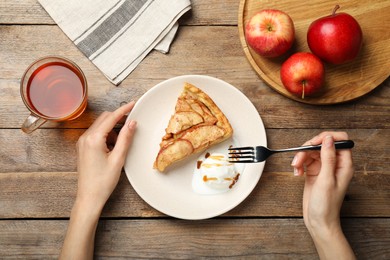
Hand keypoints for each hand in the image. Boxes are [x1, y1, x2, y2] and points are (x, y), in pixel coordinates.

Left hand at [75, 101, 136, 211]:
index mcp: (93, 139)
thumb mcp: (118, 158)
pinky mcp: (83, 148)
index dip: (124, 110)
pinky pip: (96, 135)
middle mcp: (85, 138)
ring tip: (120, 145)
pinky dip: (106, 136)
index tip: (133, 104)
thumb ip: (125, 138)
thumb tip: (132, 123)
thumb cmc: (102, 181)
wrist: (89, 197)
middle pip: (104, 119)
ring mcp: (82, 143)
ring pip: (100, 126)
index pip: (111, 117)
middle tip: (131, 123)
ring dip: (112, 129)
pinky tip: (113, 148)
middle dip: (118, 119)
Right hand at [291, 131, 354, 258]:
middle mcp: (334, 164)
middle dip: (308, 148)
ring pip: (311, 152)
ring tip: (296, 167)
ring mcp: (323, 168)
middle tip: (300, 156)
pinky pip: (305, 160)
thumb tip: (329, 139)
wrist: (318, 221)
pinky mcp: (313, 172)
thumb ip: (328, 157)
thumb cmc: (326, 205)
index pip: (340, 140)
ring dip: (301, 157)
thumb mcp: (326, 179)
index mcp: (344, 164)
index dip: (327, 137)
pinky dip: (299, 164)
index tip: (314, 142)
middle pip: (322, 144)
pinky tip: (297, 173)